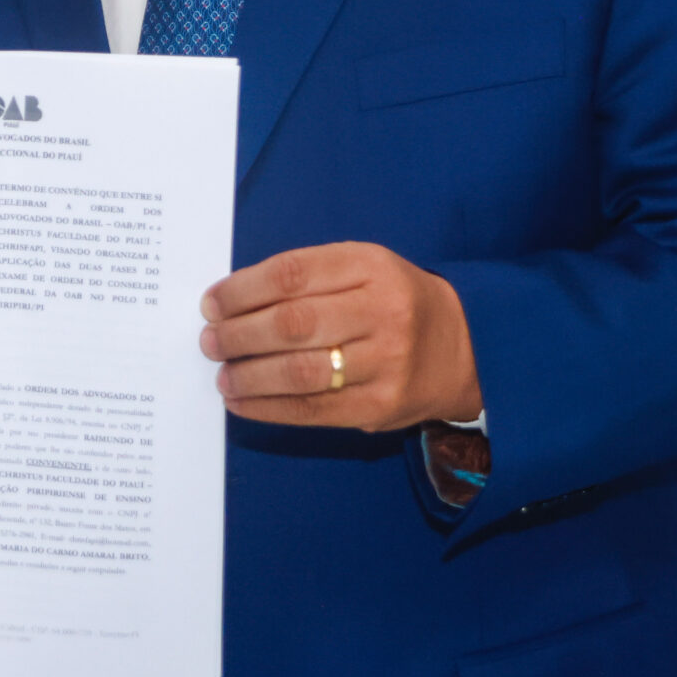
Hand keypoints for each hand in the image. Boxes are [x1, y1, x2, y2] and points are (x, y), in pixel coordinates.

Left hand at [198, 242, 481, 430]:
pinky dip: (268, 407)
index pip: (292, 274)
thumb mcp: (363, 268)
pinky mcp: (381, 405)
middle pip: (293, 323)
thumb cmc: (394, 302)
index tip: (211, 303)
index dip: (242, 290)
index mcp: (371, 266)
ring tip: (222, 374)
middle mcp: (382, 311)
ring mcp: (385, 362)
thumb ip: (307, 277)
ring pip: (300, 371)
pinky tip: (241, 401)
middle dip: (239, 334)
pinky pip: (312, 410)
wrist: (465, 348)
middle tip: (210, 341)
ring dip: (249, 375)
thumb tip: (232, 302)